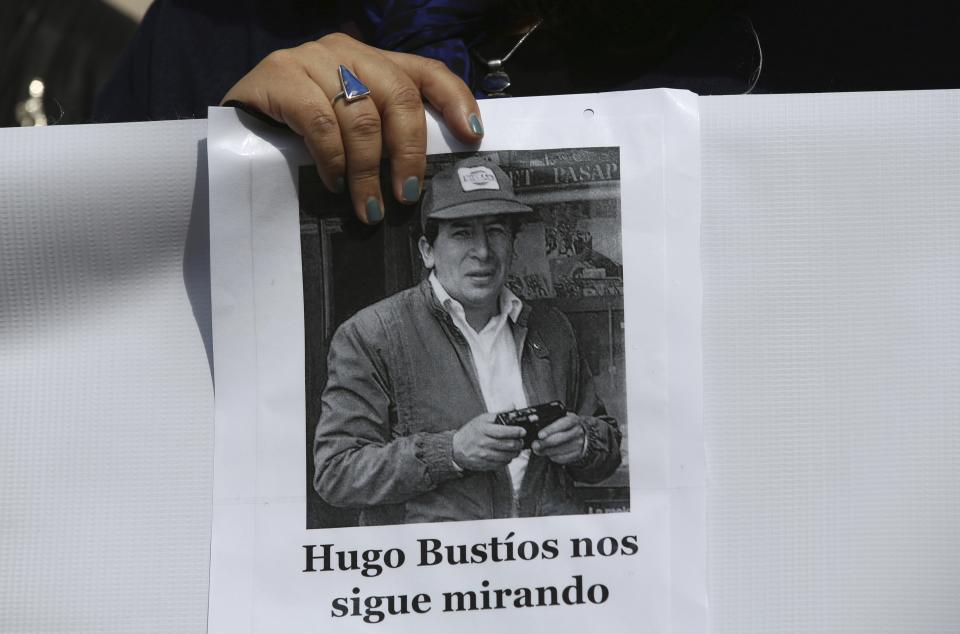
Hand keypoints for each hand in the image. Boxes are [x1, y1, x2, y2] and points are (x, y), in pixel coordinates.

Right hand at [221, 33, 483, 223]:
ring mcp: (313, 58)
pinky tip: (333, 182)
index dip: (456, 100)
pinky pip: (320, 121)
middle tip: (406, 195)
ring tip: (368, 205)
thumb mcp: (351, 126)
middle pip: (399, 95)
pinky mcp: (280, 74)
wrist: (238, 121)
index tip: (472, 136)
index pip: (427, 71)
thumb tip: (420, 178)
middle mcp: (348, 52)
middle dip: (408, 152)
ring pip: (360, 115)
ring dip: (368, 170)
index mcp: (374, 61)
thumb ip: (384, 132)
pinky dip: (333, 158)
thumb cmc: (303, 130)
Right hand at [452, 413, 525, 470]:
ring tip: (516, 449)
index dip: (517, 432)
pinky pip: (501, 464)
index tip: (522, 431)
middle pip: (508, 445)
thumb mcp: (482, 419)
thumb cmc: (470, 432)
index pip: (504, 431)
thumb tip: (512, 406)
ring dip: (515, 453)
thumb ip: (498, 414)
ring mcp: (484, 455)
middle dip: (519, 443)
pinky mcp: (484, 464)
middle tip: (521, 441)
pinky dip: (507, 460)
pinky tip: (507, 455)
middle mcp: (483, 442)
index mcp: (483, 429)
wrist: (456, 448)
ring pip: (507, 456)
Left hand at [532, 414, 585, 463]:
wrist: (585, 434)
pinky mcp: (577, 454)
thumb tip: (536, 425)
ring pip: (560, 450)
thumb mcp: (563, 418)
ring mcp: (579, 444)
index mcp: (573, 420)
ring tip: (538, 450)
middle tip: (535, 445)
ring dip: (547, 451)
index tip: (540, 435)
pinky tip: (549, 453)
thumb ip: (551, 421)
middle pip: (560, 439)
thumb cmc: (569, 426)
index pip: (562, 424)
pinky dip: (553, 457)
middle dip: (545, 443)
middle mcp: (577, 432)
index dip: (550, 430)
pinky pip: (563, 458)